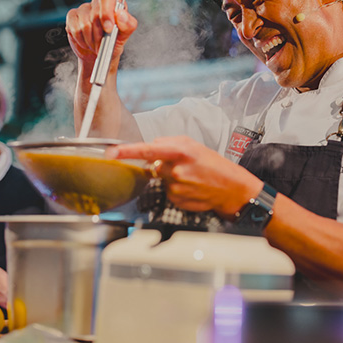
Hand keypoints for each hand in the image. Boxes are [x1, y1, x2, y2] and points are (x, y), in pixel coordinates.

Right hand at [65, 0, 138, 65]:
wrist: (101, 53)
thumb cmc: (114, 41)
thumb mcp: (125, 34)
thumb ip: (128, 24)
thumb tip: (120, 14)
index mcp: (113, 1)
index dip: (106, 14)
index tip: (108, 29)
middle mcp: (97, 2)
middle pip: (94, 13)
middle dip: (99, 33)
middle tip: (103, 42)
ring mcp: (83, 8)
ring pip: (84, 23)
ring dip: (91, 39)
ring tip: (95, 43)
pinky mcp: (72, 17)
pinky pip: (74, 28)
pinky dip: (81, 39)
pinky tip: (86, 41)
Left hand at [107, 136, 262, 217]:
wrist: (232, 188)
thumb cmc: (214, 165)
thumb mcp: (194, 145)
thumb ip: (169, 142)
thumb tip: (152, 146)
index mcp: (181, 152)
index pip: (147, 150)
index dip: (127, 151)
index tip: (111, 152)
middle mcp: (176, 170)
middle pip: (153, 166)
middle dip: (161, 166)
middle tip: (182, 167)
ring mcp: (176, 187)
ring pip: (160, 180)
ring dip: (170, 178)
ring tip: (190, 178)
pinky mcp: (176, 200)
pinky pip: (167, 192)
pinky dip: (175, 189)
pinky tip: (190, 188)